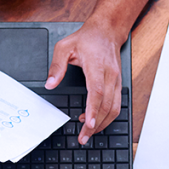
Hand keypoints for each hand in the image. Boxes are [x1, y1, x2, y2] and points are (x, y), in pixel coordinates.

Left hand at [46, 22, 122, 144]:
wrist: (107, 31)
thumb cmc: (87, 39)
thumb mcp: (64, 46)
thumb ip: (56, 66)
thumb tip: (49, 84)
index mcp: (96, 66)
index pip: (97, 91)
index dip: (93, 110)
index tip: (87, 124)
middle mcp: (110, 75)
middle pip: (106, 105)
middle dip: (95, 124)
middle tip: (83, 137)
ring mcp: (116, 80)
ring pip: (114, 108)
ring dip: (103, 123)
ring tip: (88, 133)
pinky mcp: (118, 84)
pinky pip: (116, 104)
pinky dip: (106, 116)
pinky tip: (94, 120)